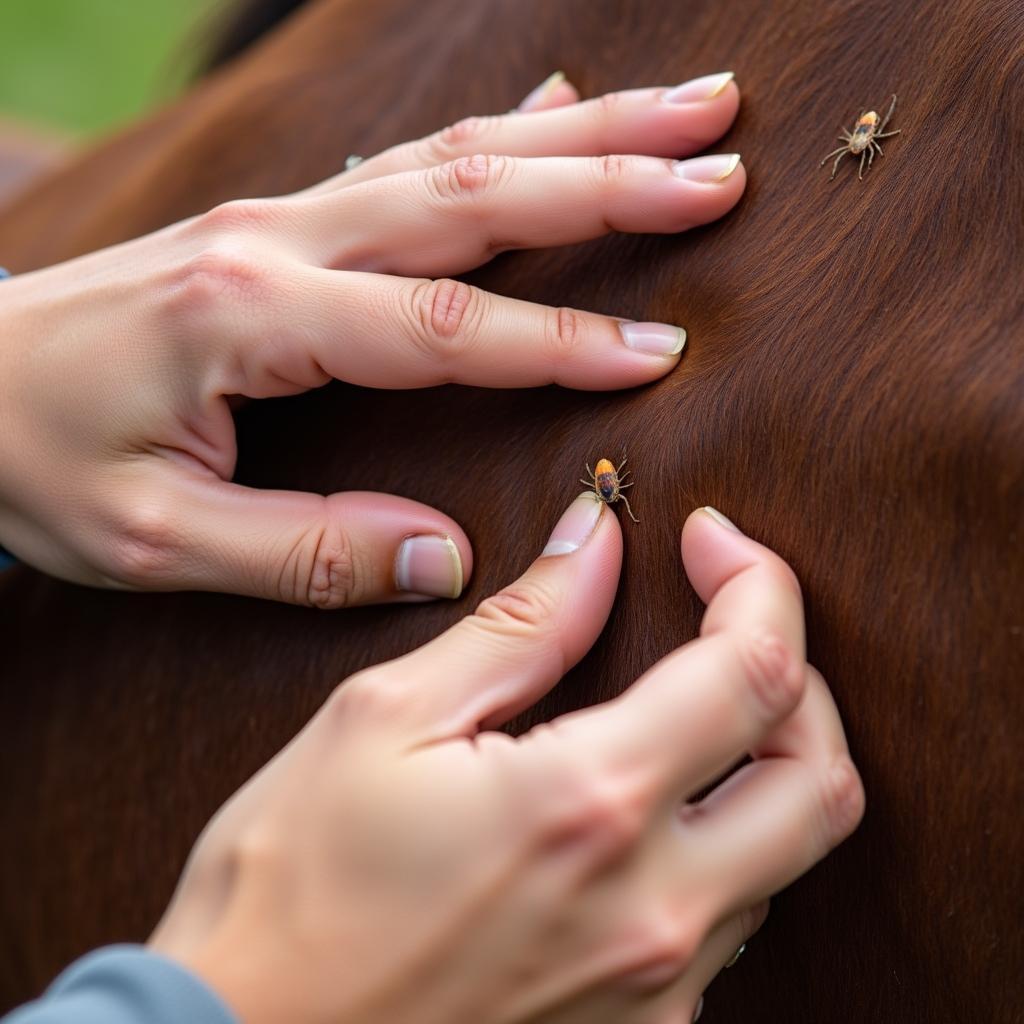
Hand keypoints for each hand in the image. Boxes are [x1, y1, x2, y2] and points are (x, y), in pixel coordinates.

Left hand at [0, 71, 744, 606]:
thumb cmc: (30, 460)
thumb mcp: (151, 542)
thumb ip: (304, 554)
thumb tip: (441, 559)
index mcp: (254, 317)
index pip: (446, 327)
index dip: (560, 339)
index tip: (659, 353)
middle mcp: (281, 241)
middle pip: (476, 194)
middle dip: (613, 178)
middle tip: (723, 164)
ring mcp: (283, 215)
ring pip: (458, 157)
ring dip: (583, 131)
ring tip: (689, 110)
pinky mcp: (281, 220)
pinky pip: (408, 161)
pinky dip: (497, 131)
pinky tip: (559, 107)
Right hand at [149, 501, 863, 1023]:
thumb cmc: (289, 885)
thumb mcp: (386, 721)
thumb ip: (518, 625)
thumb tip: (595, 541)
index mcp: (588, 807)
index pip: (753, 670)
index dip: (756, 582)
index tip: (709, 538)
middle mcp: (652, 911)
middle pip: (821, 777)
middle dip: (800, 675)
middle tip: (732, 619)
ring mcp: (656, 991)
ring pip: (787, 853)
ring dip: (766, 758)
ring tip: (696, 699)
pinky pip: (730, 920)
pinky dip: (725, 838)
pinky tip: (655, 803)